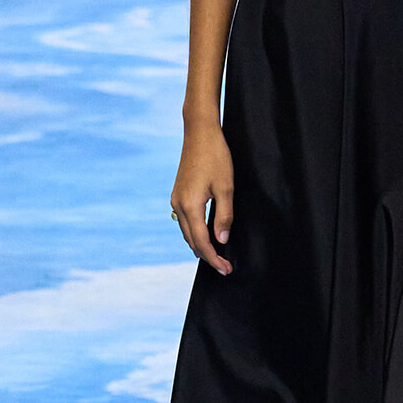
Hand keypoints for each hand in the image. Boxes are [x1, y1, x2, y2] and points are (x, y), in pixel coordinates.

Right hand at [171, 123, 233, 274]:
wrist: (200, 133)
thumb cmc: (216, 157)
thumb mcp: (226, 187)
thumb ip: (224, 216)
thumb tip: (221, 240)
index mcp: (190, 205)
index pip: (202, 241)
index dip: (214, 258)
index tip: (226, 269)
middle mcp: (178, 204)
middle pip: (191, 240)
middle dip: (207, 255)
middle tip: (224, 267)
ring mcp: (176, 199)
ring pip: (186, 231)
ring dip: (200, 245)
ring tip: (216, 255)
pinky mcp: (178, 193)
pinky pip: (184, 220)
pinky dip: (194, 232)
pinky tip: (205, 235)